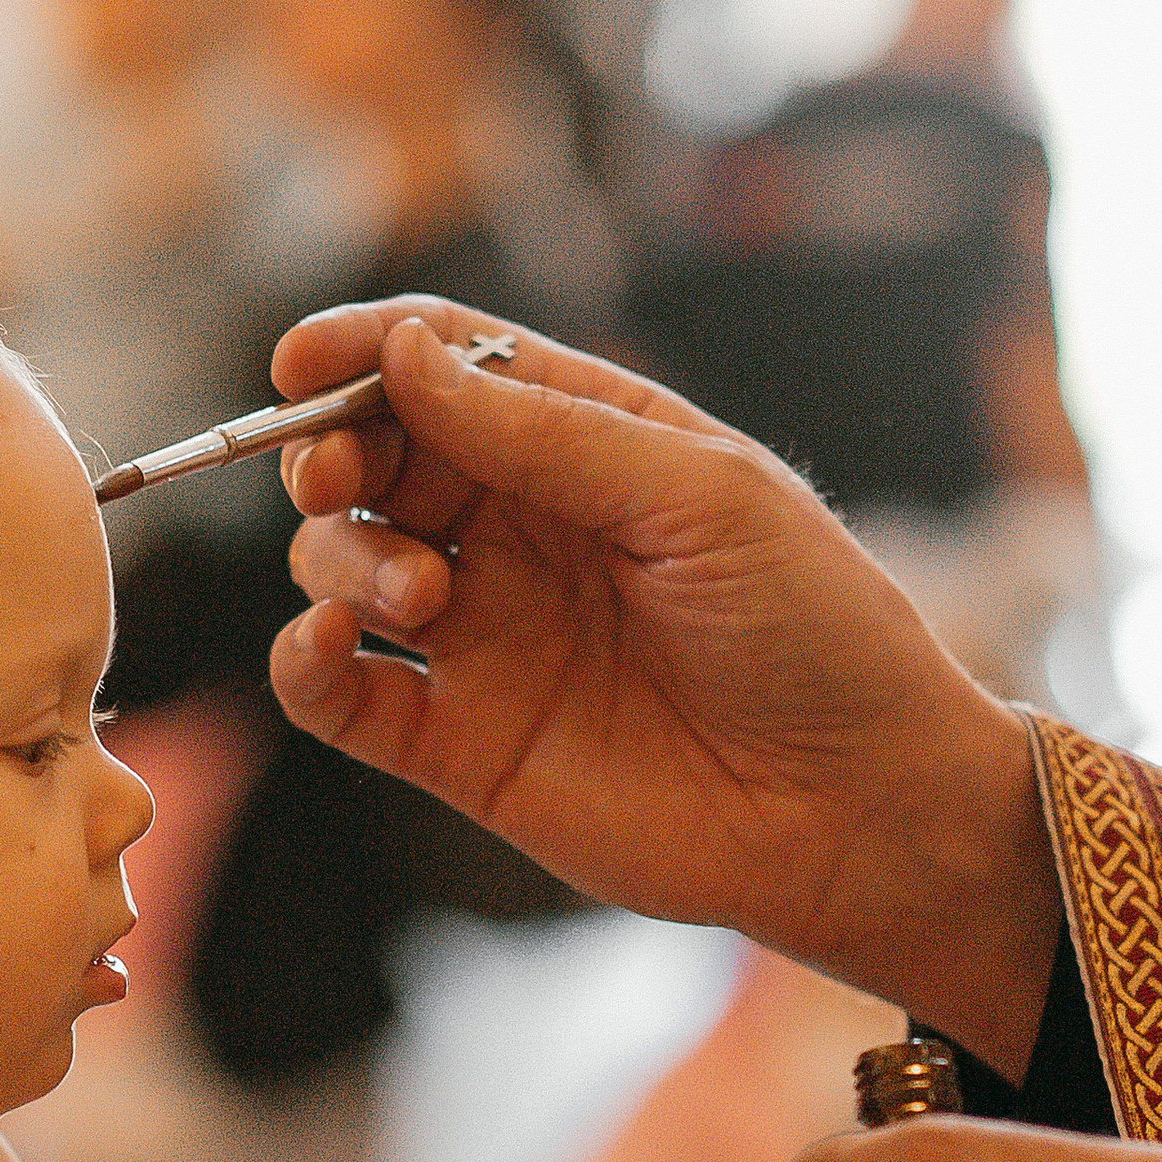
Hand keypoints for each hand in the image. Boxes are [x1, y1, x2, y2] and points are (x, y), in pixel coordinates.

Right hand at [267, 303, 1059, 1073]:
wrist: (861, 810)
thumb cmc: (814, 631)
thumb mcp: (699, 495)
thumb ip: (548, 431)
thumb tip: (403, 354)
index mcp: (582, 446)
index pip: (441, 367)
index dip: (361, 350)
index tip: (300, 360)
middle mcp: (517, 532)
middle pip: (371, 458)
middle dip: (330, 451)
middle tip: (340, 474)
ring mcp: (482, 636)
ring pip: (339, 563)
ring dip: (341, 558)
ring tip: (420, 594)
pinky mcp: (459, 744)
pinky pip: (338, 696)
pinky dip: (301, 665)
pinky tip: (328, 647)